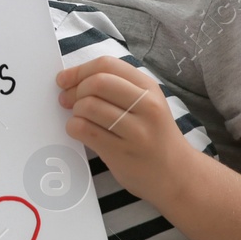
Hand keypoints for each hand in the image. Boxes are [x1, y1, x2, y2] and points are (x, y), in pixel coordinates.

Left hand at [56, 57, 190, 202]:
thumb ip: (117, 87)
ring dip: (75, 111)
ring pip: (88, 106)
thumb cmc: (154, 135)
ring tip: (79, 117)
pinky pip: (85, 130)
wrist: (176, 175)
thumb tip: (71, 79)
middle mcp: (146, 106)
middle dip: (74, 90)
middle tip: (66, 100)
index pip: (107, 64)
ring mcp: (136, 131)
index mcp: (149, 88)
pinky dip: (73, 127)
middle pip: (97, 82)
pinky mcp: (122, 153)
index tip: (64, 79)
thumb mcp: (146, 103)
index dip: (79, 70)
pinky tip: (79, 131)